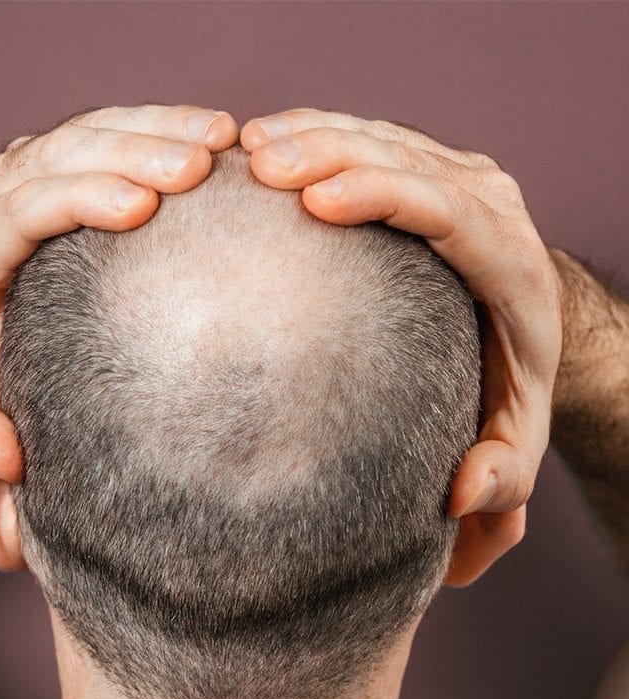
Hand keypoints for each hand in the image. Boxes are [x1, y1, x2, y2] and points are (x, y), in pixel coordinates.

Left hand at [0, 105, 238, 481]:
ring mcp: (31, 164)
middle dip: (130, 152)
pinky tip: (221, 133)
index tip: (137, 206)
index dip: (76, 199)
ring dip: (158, 128)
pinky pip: (114, 124)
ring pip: (92, 129)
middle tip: (198, 166)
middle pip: (60, 155)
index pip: (20, 210)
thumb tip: (7, 461)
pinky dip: (165, 122)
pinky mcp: (65, 150)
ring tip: (224, 140)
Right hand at [241, 109, 559, 548]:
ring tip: (245, 146)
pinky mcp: (428, 164)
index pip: (448, 213)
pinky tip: (258, 139)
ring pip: (384, 137)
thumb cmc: (501, 391)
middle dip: (332, 150)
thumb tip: (459, 494)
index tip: (317, 199)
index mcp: (509, 267)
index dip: (384, 196)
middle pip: (408, 160)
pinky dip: (314, 129)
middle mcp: (491, 208)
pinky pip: (368, 135)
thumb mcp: (511, 445)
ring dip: (314, 132)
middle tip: (260, 162)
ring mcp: (459, 178)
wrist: (527, 328)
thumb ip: (499, 479)